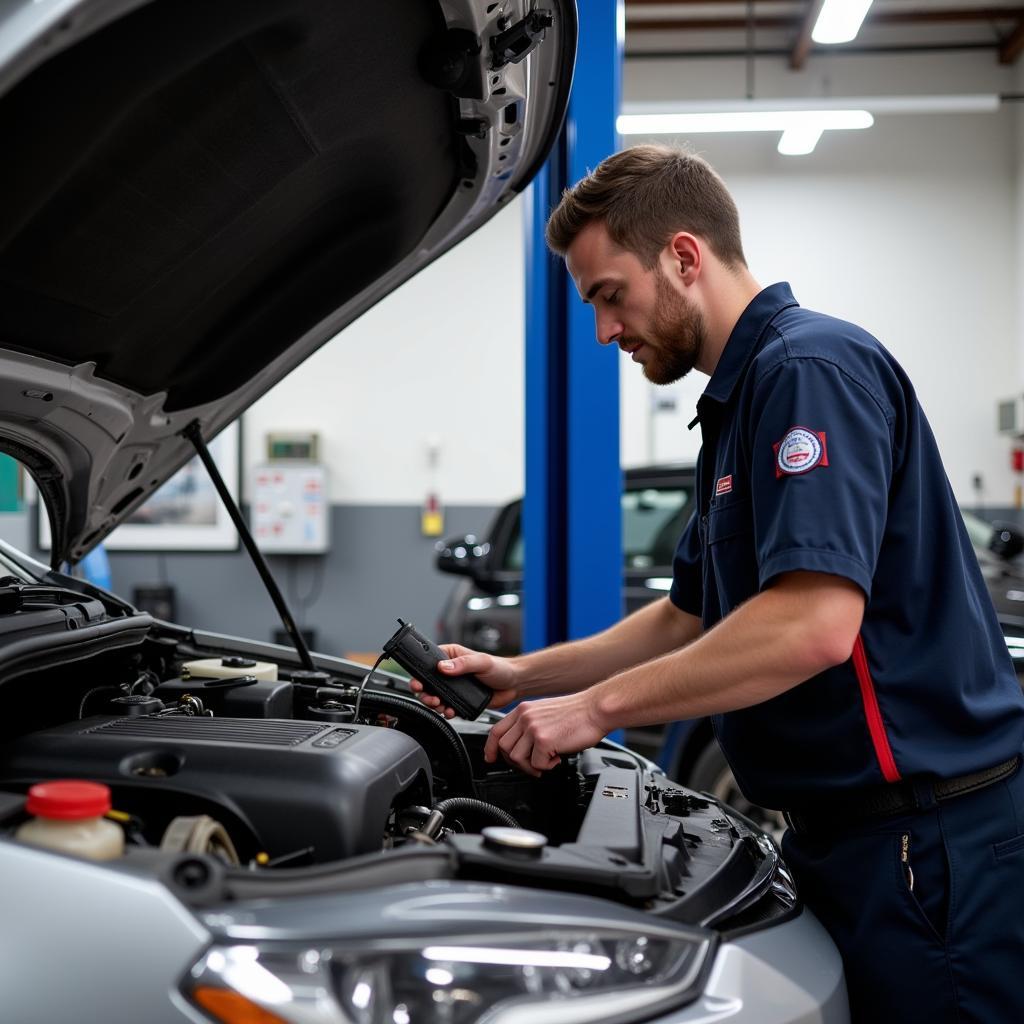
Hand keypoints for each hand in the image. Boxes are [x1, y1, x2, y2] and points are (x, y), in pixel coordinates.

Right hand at [409, 643, 519, 717]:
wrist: (513, 684)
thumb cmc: (500, 667)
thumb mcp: (481, 661)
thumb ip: (463, 664)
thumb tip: (444, 666)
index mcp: (451, 656)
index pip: (428, 663)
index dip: (420, 674)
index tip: (418, 682)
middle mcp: (450, 671)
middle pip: (427, 683)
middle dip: (425, 693)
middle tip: (431, 698)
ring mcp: (453, 687)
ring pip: (434, 697)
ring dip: (434, 704)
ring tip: (441, 706)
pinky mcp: (459, 700)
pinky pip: (447, 707)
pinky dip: (446, 712)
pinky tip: (450, 712)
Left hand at [483, 692, 607, 776]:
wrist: (596, 709)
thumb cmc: (577, 713)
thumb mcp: (545, 712)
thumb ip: (529, 725)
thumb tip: (520, 748)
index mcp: (523, 709)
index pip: (496, 730)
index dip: (490, 748)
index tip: (491, 758)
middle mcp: (525, 717)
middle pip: (504, 748)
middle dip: (515, 762)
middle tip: (532, 764)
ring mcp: (533, 728)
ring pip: (517, 758)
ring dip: (531, 766)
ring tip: (546, 761)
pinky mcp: (544, 740)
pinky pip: (536, 764)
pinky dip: (547, 766)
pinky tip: (557, 758)